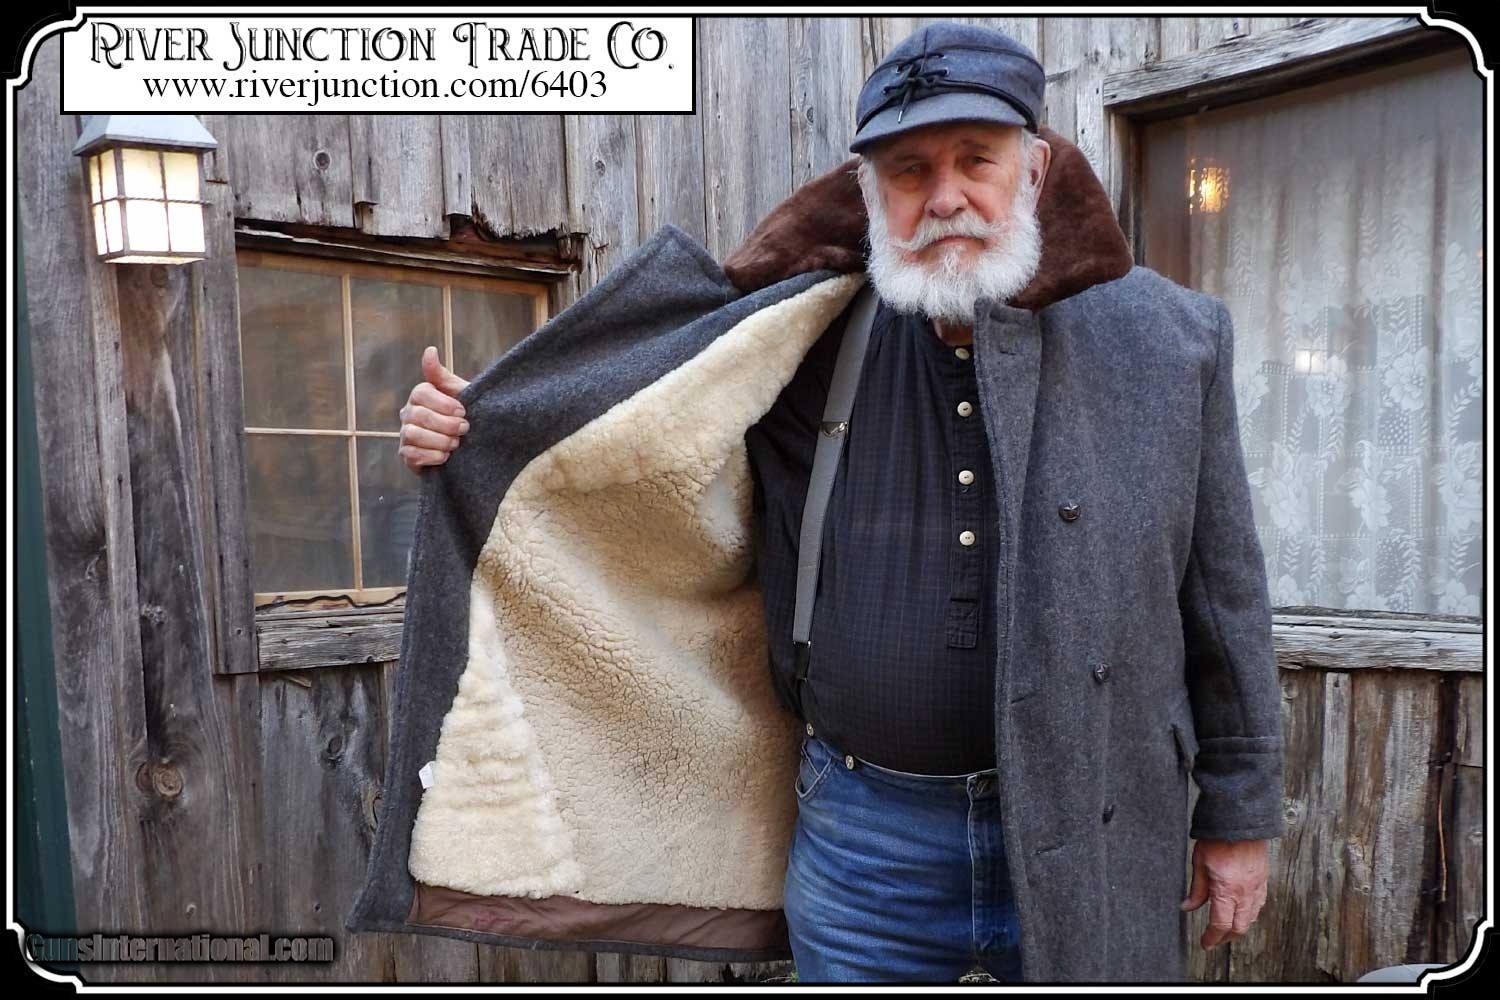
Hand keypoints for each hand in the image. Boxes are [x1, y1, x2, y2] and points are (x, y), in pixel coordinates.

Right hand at [398, 346, 470, 473]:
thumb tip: (429, 350)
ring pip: (412, 434)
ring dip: (439, 441)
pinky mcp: (407, 455)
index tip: (463, 411)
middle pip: (418, 415)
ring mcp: (405, 434)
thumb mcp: (459, 393)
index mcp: (420, 395)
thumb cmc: (464, 416)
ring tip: (456, 443)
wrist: (471, 445)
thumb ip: (442, 375)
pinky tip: (446, 457)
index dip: (444, 403)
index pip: (422, 393)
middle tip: (464, 429)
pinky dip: (432, 456)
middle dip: (445, 424)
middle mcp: (408, 413)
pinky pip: (411, 455)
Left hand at [1180, 837, 1268, 949]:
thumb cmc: (1218, 839)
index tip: (1205, 943)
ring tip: (1226, 927)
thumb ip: (1196, 889)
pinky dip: (1250, 913)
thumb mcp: (1199, 863)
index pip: (1220, 924)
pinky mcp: (1263, 880)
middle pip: (1239, 928)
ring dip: (1239, 926)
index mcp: (1227, 890)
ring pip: (1251, 918)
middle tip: (1214, 938)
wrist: (1241, 821)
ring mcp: (1257, 888)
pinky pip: (1259, 904)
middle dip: (1226, 937)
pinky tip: (1240, 910)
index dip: (1212, 938)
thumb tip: (1187, 907)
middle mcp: (1245, 893)